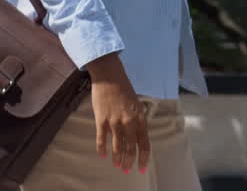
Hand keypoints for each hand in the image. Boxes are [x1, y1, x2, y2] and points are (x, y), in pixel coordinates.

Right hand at [86, 53, 149, 173]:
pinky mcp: (101, 119)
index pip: (144, 143)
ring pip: (117, 146)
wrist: (110, 76)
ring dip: (117, 158)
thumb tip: (136, 136)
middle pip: (131, 148)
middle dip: (129, 161)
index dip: (143, 158)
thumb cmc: (124, 89)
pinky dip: (102, 148)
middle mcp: (129, 122)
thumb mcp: (137, 104)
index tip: (142, 167)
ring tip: (116, 165)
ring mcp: (115, 121)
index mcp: (140, 118)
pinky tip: (102, 155)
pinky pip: (102, 138)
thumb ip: (137, 121)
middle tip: (126, 170)